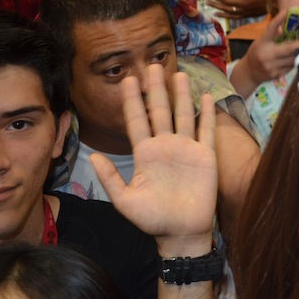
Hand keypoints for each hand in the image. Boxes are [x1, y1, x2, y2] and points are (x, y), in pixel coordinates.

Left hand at [90, 64, 215, 246]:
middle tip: (151, 66)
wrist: (181, 232)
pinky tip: (204, 97)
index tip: (127, 80)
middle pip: (159, 111)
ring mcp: (186, 149)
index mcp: (145, 154)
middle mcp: (165, 146)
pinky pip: (205, 130)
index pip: (136, 121)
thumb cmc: (152, 219)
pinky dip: (205, 114)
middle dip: (155, 90)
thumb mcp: (125, 201)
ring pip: (182, 115)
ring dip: (180, 95)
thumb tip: (92, 157)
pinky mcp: (205, 155)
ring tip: (178, 74)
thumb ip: (110, 178)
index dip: (132, 101)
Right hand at [245, 13, 298, 82]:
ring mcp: (271, 66)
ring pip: (292, 59)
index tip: (286, 11)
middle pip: (289, 48)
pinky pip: (291, 67)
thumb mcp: (262, 41)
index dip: (278, 19)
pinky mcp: (277, 74)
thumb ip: (274, 35)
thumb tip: (291, 24)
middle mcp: (266, 54)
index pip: (270, 29)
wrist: (249, 72)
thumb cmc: (258, 52)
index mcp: (262, 42)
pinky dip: (296, 61)